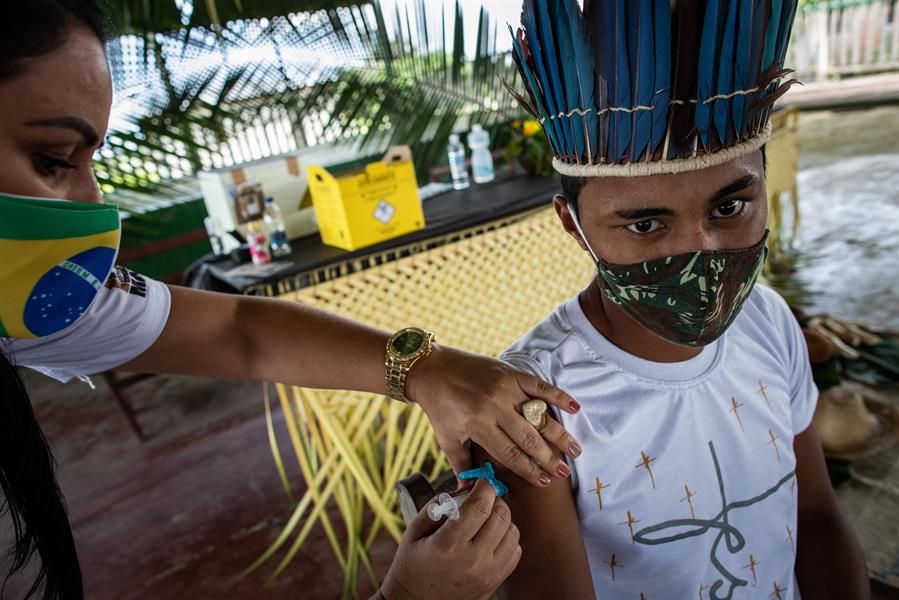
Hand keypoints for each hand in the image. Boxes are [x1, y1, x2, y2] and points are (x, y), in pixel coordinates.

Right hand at [380, 479, 520, 599]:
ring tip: (487, 518)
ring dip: (502, 519)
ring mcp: (486, 574)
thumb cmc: (411, 565)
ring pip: (512, 533)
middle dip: (495, 500)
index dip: (485, 487)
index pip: (480, 506)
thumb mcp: (413, 532)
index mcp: (448, 544)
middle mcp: (472, 560)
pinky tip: (491, 537)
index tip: (482, 481)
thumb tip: (461, 490)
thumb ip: (436, 506)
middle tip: (484, 498)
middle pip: (501, 516)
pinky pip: (515, 552)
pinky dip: (507, 539)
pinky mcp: (494, 583)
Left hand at [406, 344, 581, 487]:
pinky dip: (558, 396)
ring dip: (559, 434)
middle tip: (564, 472)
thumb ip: (461, 465)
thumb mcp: (446, 438)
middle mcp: (495, 407)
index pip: (509, 453)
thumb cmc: (440, 407)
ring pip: (538, 415)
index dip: (528, 469)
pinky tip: (575, 408)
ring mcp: (505, 388)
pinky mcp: (511, 373)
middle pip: (528, 437)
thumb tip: (469, 493)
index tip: (544, 482)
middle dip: (548, 458)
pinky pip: (539, 386)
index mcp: (478, 425)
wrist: (434, 369)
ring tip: (576, 450)